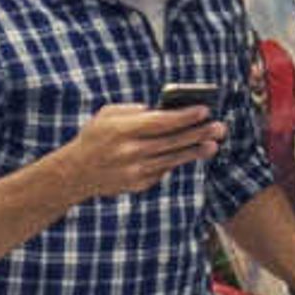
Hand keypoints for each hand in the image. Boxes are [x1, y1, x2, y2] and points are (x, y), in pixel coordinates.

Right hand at [60, 101, 221, 199]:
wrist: (74, 174)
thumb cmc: (94, 137)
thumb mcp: (108, 115)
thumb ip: (135, 111)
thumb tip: (166, 110)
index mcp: (123, 130)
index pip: (161, 122)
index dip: (185, 117)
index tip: (205, 110)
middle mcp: (130, 152)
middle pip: (172, 142)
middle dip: (199, 134)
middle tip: (220, 127)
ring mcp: (135, 171)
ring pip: (172, 159)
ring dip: (195, 151)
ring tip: (214, 144)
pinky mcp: (138, 184)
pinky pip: (162, 171)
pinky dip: (174, 161)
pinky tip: (190, 154)